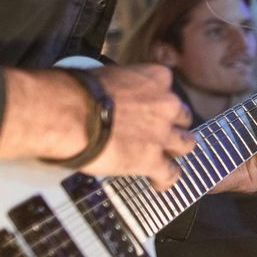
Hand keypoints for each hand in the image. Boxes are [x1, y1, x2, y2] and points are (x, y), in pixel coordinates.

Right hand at [81, 63, 196, 188]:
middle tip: (157, 133)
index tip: (149, 107)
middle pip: (182, 117)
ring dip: (175, 151)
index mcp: (155, 78)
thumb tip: (113, 93)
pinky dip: (165, 179)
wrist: (71, 116)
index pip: (167, 88)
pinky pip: (170, 173)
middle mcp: (166, 104)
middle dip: (172, 126)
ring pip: (185, 144)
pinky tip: (157, 182)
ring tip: (164, 158)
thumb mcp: (108, 74)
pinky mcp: (153, 159)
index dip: (158, 101)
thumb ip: (123, 84)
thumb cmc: (80, 92)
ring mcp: (162, 133)